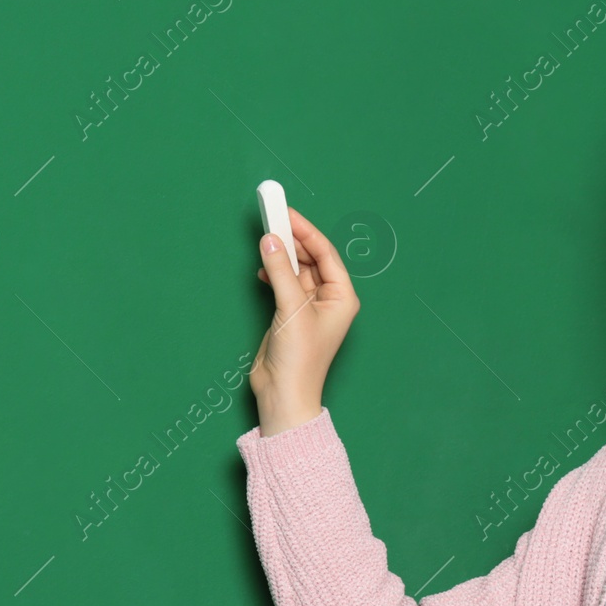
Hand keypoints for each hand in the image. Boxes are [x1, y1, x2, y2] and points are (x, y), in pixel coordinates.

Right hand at [249, 206, 359, 436]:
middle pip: (312, 258)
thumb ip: (280, 271)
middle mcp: (329, 300)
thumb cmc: (300, 358)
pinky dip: (274, 273)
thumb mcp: (291, 308)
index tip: (286, 212)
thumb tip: (270, 239)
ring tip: (265, 237)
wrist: (284, 393)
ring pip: (297, 270)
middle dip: (293, 239)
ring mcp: (310, 307)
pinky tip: (263, 268)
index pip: (325, 253)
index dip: (306, 231)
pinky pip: (285, 284)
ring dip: (282, 255)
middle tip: (271, 217)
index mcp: (342, 297)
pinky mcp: (291, 315)